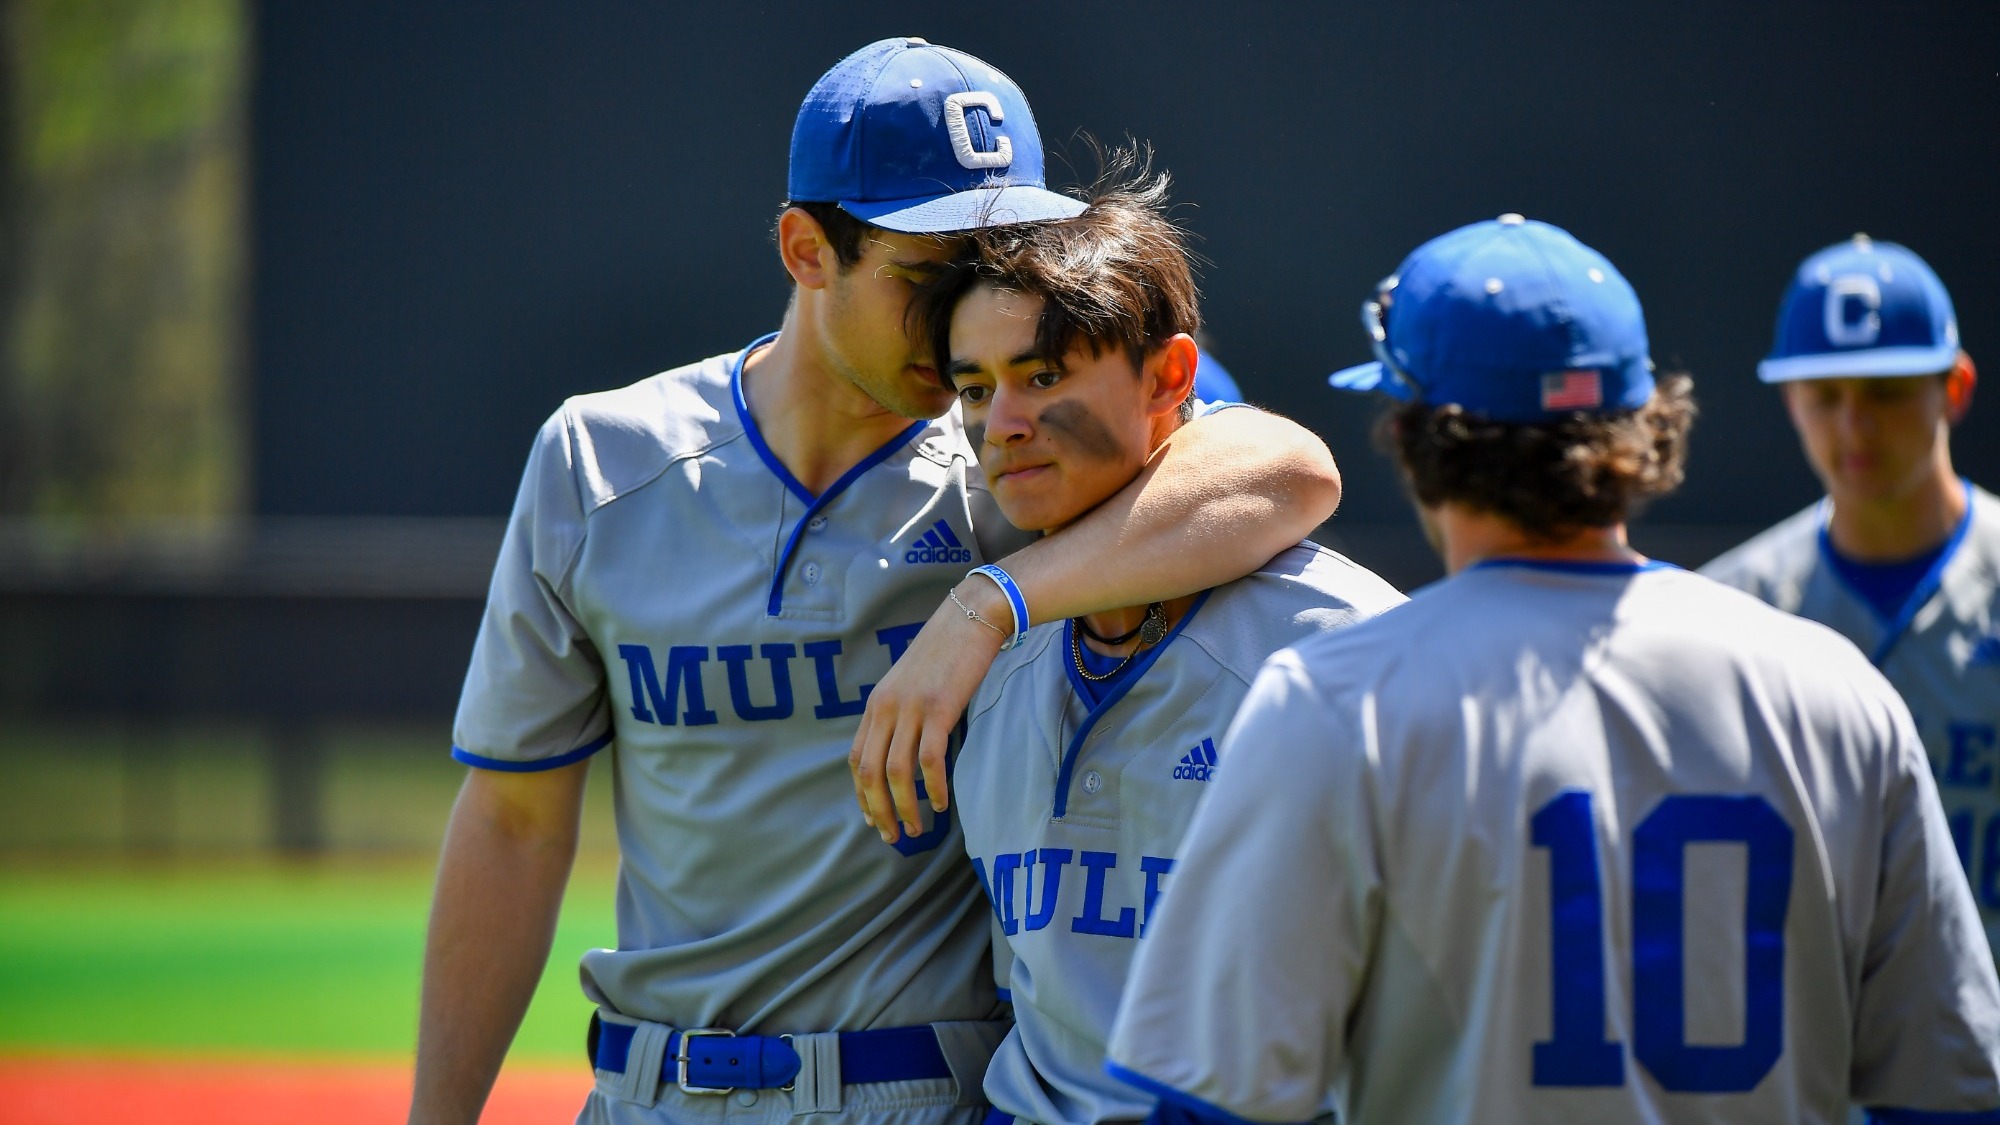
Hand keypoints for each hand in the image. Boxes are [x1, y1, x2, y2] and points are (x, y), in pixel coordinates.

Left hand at [849, 582, 1006, 842]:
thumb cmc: (946, 651)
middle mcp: (887, 708)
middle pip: (870, 773)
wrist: (972, 616)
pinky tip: (942, 803)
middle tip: (892, 836)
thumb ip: (900, 712)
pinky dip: (933, 787)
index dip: (861, 795)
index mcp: (876, 704)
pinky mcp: (940, 709)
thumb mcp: (910, 682)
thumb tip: (901, 747)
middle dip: (878, 811)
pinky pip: (930, 759)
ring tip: (918, 829)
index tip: (873, 819)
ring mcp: (912, 709)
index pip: (857, 759)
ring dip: (905, 808)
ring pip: (898, 772)